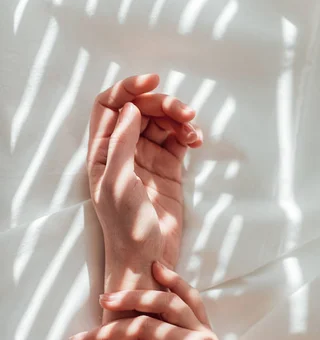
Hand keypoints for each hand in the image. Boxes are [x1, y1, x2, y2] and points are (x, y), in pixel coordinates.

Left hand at [87, 74, 201, 283]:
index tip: (152, 82)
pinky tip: (196, 141)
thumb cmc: (125, 226)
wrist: (147, 257)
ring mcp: (147, 158)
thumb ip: (121, 143)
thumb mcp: (117, 182)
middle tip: (184, 113)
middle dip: (162, 104)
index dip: (128, 88)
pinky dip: (188, 134)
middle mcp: (123, 150)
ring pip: (162, 122)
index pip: (109, 105)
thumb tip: (130, 107)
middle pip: (141, 109)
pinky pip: (178, 140)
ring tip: (193, 131)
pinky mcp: (169, 169)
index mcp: (102, 152)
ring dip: (179, 118)